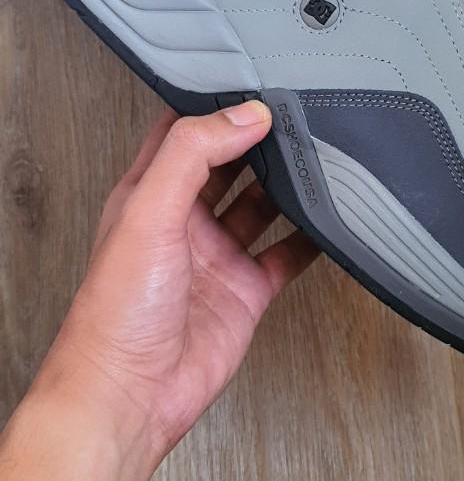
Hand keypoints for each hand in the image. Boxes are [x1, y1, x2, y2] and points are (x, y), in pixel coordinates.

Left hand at [39, 101, 317, 463]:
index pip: (181, 134)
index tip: (252, 88)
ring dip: (286, 187)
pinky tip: (329, 224)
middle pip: (227, 166)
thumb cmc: (117, 310)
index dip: (213, 109)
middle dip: (258, 143)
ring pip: (260, 207)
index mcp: (149, 194)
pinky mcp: (244, 291)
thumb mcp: (148, 212)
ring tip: (318, 159)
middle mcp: (183, 222)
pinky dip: (309, 240)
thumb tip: (242, 116)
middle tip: (296, 119)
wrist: (133, 392)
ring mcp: (216, 256)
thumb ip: (193, 156)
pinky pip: (285, 256)